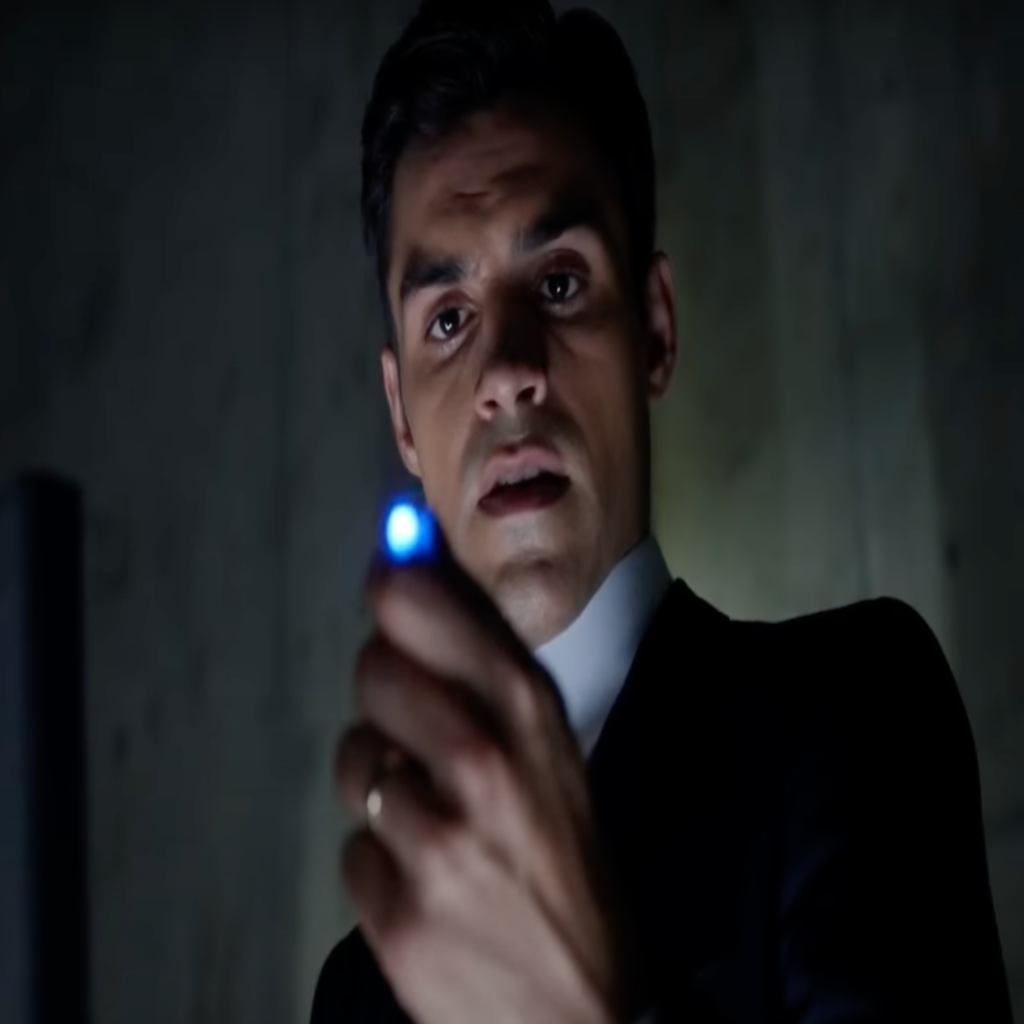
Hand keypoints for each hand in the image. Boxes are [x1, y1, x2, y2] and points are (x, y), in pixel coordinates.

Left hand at [334, 550, 631, 1023]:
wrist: (587, 1010)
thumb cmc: (571, 870)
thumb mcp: (555, 758)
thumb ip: (488, 673)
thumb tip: (413, 578)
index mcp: (533, 717)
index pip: (432, 608)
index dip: (397, 582)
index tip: (388, 571)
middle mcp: (484, 764)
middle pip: (376, 671)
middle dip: (385, 691)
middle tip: (417, 727)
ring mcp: (438, 840)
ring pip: (353, 759)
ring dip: (379, 784)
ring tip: (433, 820)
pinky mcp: (397, 911)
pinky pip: (350, 847)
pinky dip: (378, 860)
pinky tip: (425, 881)